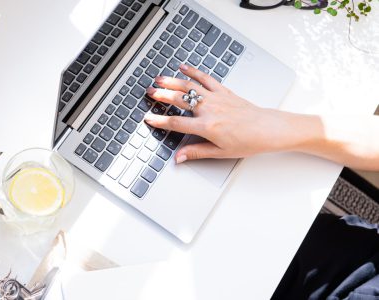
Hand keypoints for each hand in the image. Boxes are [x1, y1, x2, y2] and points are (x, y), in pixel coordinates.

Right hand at [144, 64, 298, 162]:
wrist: (269, 129)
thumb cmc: (249, 141)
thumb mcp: (220, 152)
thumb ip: (196, 152)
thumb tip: (179, 158)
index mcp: (207, 127)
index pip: (176, 123)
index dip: (160, 121)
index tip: (148, 119)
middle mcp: (210, 110)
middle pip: (180, 100)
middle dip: (162, 95)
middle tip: (150, 92)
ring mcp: (217, 98)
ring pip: (190, 86)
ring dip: (173, 81)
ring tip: (159, 78)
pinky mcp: (224, 92)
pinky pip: (206, 79)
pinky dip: (194, 72)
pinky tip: (184, 68)